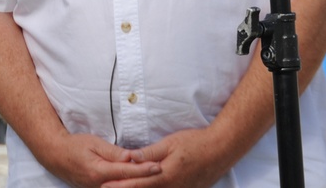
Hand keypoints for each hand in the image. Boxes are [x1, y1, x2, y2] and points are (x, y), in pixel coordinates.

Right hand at [40, 132, 161, 187]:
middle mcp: (100, 185)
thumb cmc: (75, 146)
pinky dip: (126, 184)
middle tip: (161, 171)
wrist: (56, 156)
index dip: (143, 169)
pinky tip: (137, 180)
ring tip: (153, 174)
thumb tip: (131, 157)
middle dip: (144, 179)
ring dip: (137, 182)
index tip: (158, 166)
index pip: (127, 171)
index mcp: (99, 171)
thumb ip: (113, 152)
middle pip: (127, 184)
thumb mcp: (94, 143)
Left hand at [100, 128, 231, 187]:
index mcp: (165, 175)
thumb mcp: (170, 143)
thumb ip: (150, 152)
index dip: (120, 186)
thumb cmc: (196, 143)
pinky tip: (149, 186)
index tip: (105, 186)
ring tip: (124, 187)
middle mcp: (171, 187)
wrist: (220, 150)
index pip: (137, 183)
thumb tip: (131, 157)